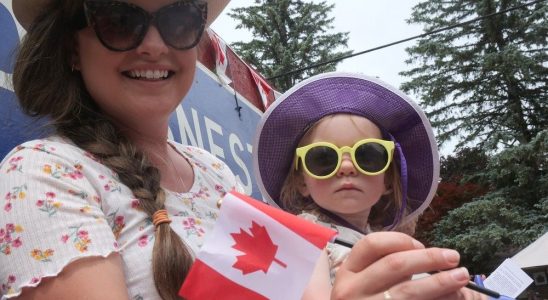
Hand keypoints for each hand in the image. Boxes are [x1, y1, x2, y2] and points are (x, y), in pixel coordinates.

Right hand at [331, 232, 486, 299]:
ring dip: (440, 281)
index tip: (420, 245)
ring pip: (408, 291)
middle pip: (394, 265)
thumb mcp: (363, 284)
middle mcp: (351, 291)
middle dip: (428, 258)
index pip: (372, 244)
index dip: (399, 240)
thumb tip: (426, 254)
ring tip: (462, 276)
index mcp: (347, 274)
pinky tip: (452, 297)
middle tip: (453, 257)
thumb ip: (383, 268)